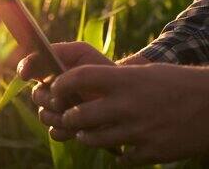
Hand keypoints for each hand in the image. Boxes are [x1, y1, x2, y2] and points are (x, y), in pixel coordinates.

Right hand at [17, 42, 115, 140]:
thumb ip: (57, 50)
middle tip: (62, 99)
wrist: (120, 93)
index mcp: (49, 71)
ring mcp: (57, 111)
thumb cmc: (100, 68)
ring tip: (75, 112)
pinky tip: (77, 127)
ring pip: (43, 115)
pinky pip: (54, 132)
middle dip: (47, 98)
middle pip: (36, 96)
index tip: (25, 75)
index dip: (23, 70)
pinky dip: (64, 130)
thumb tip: (34, 57)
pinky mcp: (66, 129)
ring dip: (57, 115)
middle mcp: (49, 91)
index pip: (28, 68)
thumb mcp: (80, 52)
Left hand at [52, 63, 208, 164]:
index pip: (78, 78)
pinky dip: (117, 153)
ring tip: (87, 131)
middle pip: (77, 116)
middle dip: (67, 118)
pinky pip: (120, 158)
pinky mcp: (151, 153)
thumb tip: (78, 84)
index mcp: (125, 80)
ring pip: (93, 139)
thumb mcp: (143, 74)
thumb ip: (113, 81)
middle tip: (68, 116)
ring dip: (85, 136)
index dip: (60, 85)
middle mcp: (128, 105)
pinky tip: (121, 145)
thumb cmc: (176, 84)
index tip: (56, 90)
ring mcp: (139, 131)